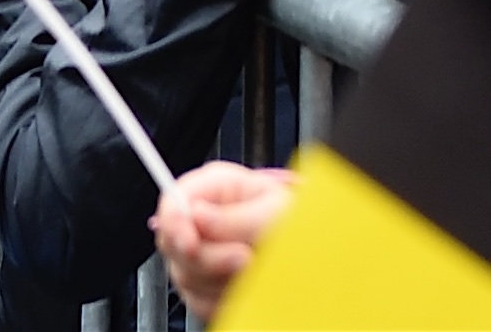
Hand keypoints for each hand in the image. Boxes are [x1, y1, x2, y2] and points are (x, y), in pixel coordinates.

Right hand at [154, 161, 294, 318]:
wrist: (317, 257)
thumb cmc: (302, 224)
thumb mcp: (275, 212)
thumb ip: (233, 217)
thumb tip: (195, 215)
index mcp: (218, 189)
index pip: (175, 199)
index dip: (175, 221)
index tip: (191, 243)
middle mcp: (204, 220)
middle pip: (173, 243)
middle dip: (208, 258)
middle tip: (244, 259)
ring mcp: (202, 255)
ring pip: (184, 276)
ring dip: (220, 282)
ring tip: (255, 270)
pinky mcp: (206, 286)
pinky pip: (198, 301)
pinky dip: (222, 301)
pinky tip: (246, 288)